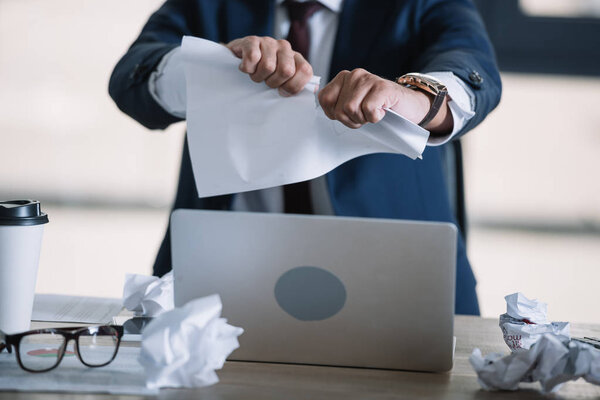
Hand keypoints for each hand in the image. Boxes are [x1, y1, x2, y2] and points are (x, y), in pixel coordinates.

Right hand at [226, 36, 312, 96]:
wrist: (235, 62)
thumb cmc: (263, 76)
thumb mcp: (282, 83)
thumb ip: (297, 87)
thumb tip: (312, 91)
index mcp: (296, 59)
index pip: (305, 71)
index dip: (293, 86)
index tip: (281, 91)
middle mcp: (285, 48)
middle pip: (286, 71)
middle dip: (273, 83)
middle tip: (266, 82)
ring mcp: (269, 42)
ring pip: (268, 66)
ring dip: (258, 77)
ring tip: (255, 74)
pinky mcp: (252, 41)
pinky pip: (252, 58)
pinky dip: (247, 69)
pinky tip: (247, 67)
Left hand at [318, 68, 452, 133]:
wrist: (408, 106)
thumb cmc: (378, 108)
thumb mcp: (352, 106)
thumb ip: (335, 105)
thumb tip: (323, 108)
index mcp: (343, 78)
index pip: (324, 100)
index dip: (336, 115)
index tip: (350, 114)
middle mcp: (354, 74)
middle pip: (339, 109)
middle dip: (352, 120)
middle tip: (365, 115)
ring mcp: (369, 79)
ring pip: (351, 110)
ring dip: (364, 119)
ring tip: (373, 112)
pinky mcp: (382, 87)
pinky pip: (368, 110)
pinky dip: (375, 117)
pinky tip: (383, 110)